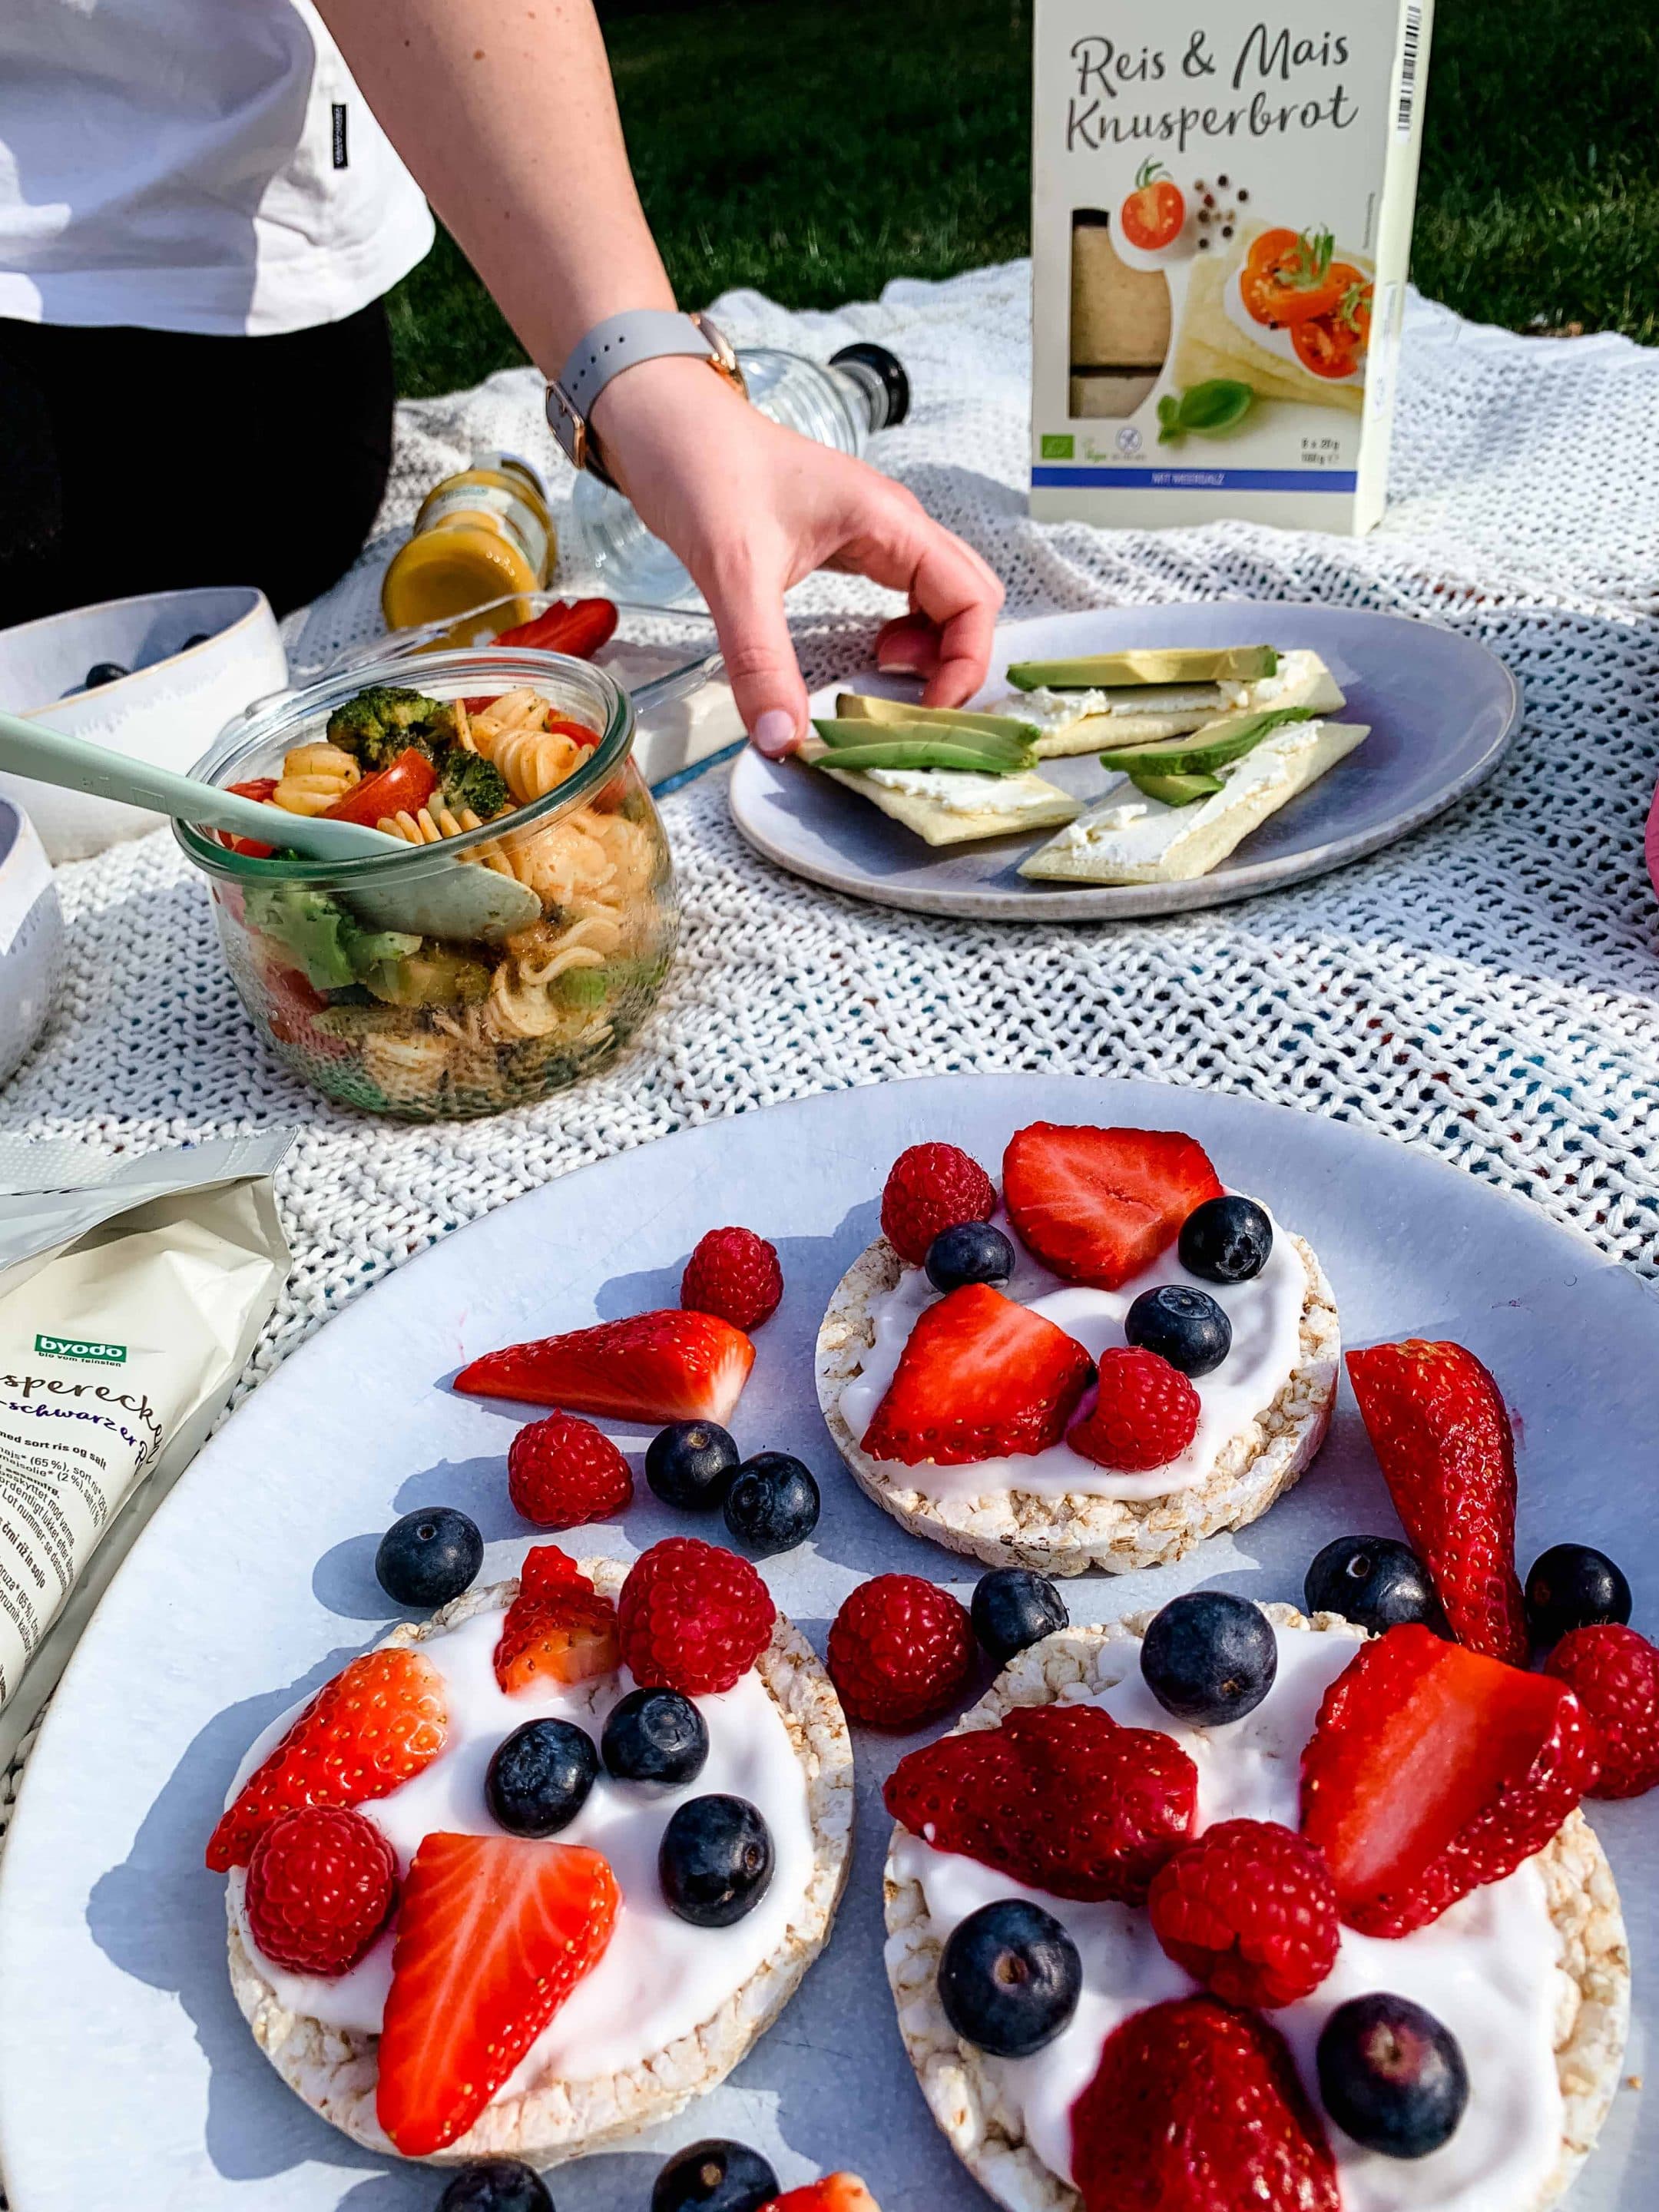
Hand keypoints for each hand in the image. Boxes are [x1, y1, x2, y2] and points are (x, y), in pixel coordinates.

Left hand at [591, 356, 1003, 754]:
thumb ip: (760, 661)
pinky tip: (862, 655)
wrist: (662, 420)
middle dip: (954, 661)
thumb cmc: (702, 466)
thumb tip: (783, 739)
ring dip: (928, 650)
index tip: (925, 712)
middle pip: (968, 600)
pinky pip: (900, 597)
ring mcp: (873, 533)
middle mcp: (894, 525)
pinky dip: (897, 637)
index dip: (965, 663)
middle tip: (906, 705)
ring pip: (937, 600)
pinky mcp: (846, 544)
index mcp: (890, 521)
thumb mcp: (733, 572)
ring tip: (878, 679)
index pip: (973, 599)